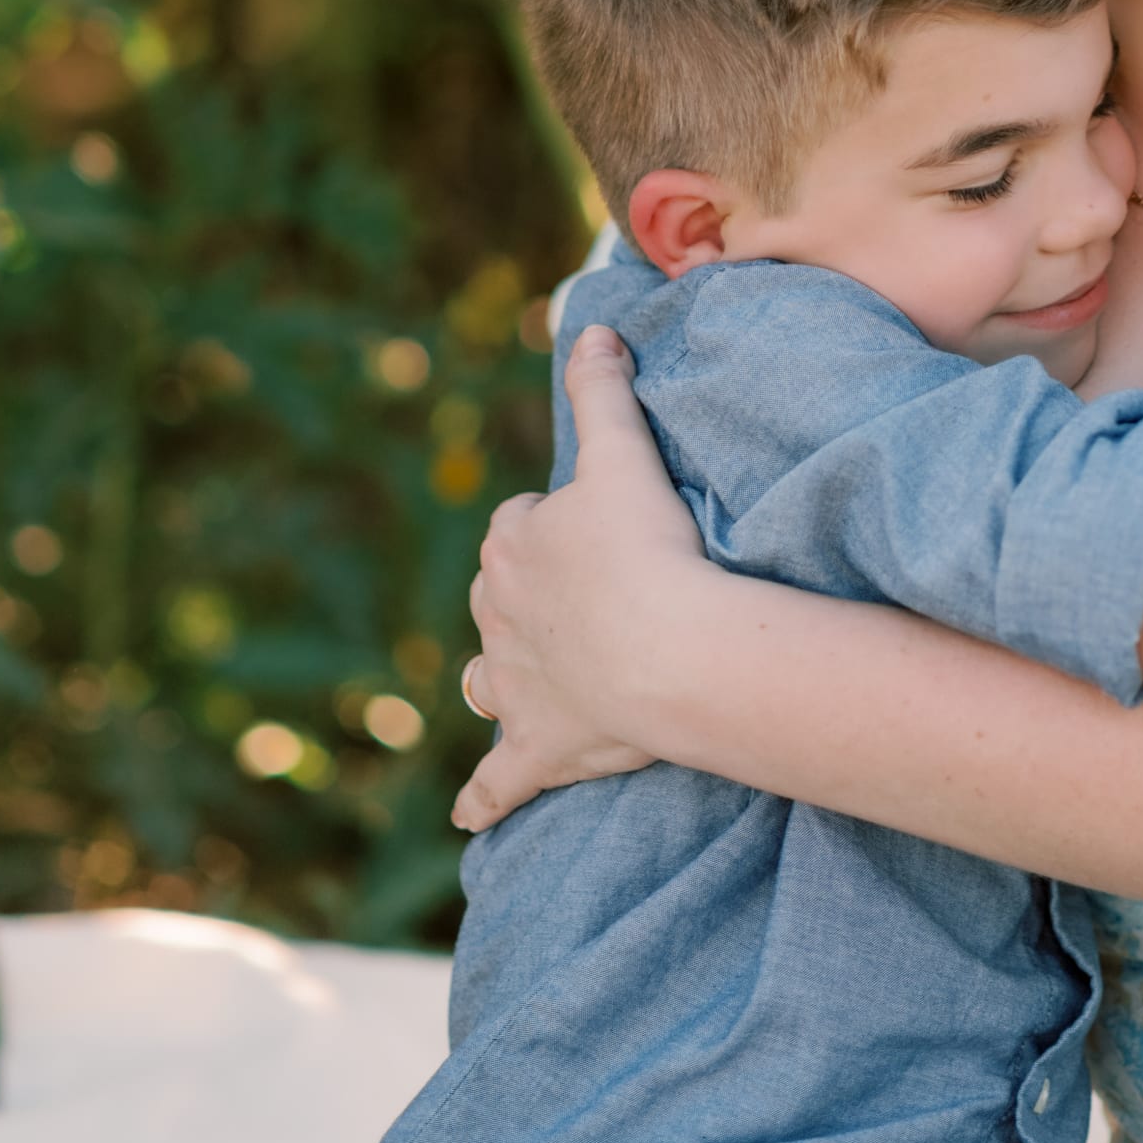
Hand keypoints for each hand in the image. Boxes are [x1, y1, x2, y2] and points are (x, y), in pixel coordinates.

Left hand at [451, 325, 713, 833]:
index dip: (555, 526)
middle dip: (526, 597)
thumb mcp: (624, 450)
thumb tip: (591, 328)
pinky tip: (472, 814)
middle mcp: (496, 616)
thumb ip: (603, 390)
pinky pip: (499, 780)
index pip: (518, 523)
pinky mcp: (536, 749)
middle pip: (497, 597)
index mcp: (511, 545)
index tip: (596, 531)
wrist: (670, 649)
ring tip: (514, 682)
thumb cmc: (648, 547)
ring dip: (497, 678)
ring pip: (486, 678)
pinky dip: (486, 796)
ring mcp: (514, 687)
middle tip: (585, 597)